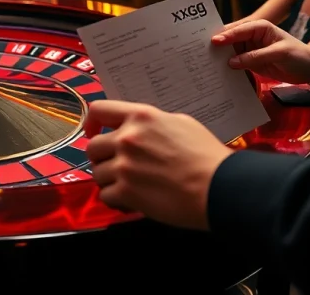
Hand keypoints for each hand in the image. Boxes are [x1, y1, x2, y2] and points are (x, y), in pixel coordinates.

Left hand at [84, 100, 231, 229]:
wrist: (218, 187)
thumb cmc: (207, 157)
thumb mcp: (181, 123)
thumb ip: (153, 123)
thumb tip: (140, 128)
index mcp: (141, 117)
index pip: (99, 109)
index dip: (91, 122)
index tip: (93, 131)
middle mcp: (128, 138)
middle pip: (93, 147)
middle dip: (103, 158)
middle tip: (117, 166)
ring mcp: (125, 165)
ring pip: (97, 173)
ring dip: (110, 181)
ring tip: (129, 185)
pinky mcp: (126, 192)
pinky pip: (105, 195)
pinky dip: (116, 200)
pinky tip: (131, 200)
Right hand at [211, 19, 309, 88]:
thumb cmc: (299, 55)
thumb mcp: (279, 54)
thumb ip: (255, 57)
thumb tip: (231, 62)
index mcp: (260, 27)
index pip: (238, 30)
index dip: (225, 36)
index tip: (212, 42)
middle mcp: (252, 36)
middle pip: (230, 39)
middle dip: (217, 44)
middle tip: (200, 50)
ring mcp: (250, 49)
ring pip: (230, 51)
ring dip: (220, 57)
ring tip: (205, 62)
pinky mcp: (251, 61)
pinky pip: (235, 63)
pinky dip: (227, 67)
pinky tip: (217, 71)